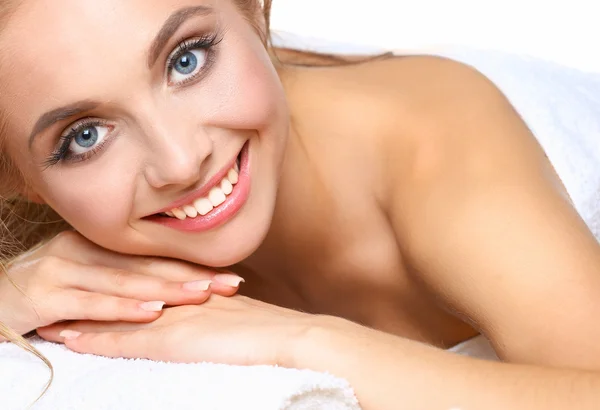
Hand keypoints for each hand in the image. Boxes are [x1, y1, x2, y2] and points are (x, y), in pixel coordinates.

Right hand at [0, 231, 242, 339]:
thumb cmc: (45, 289)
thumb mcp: (84, 275)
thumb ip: (122, 276)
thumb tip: (169, 288)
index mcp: (97, 245)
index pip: (153, 256)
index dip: (192, 265)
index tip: (228, 272)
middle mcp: (83, 251)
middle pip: (146, 266)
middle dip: (191, 275)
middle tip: (229, 283)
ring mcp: (63, 270)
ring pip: (125, 282)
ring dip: (167, 289)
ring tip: (203, 294)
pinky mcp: (45, 295)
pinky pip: (92, 303)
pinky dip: (124, 309)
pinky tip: (153, 313)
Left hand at [37, 295, 319, 367]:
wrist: (292, 339)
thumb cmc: (277, 332)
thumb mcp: (244, 315)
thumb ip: (223, 309)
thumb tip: (215, 308)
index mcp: (197, 289)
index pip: (149, 281)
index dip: (119, 279)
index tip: (95, 278)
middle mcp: (180, 298)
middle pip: (126, 292)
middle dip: (93, 291)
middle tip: (63, 286)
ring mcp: (174, 317)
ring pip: (117, 313)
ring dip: (83, 314)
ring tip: (54, 314)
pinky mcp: (172, 341)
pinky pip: (123, 340)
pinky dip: (94, 339)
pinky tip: (70, 339)